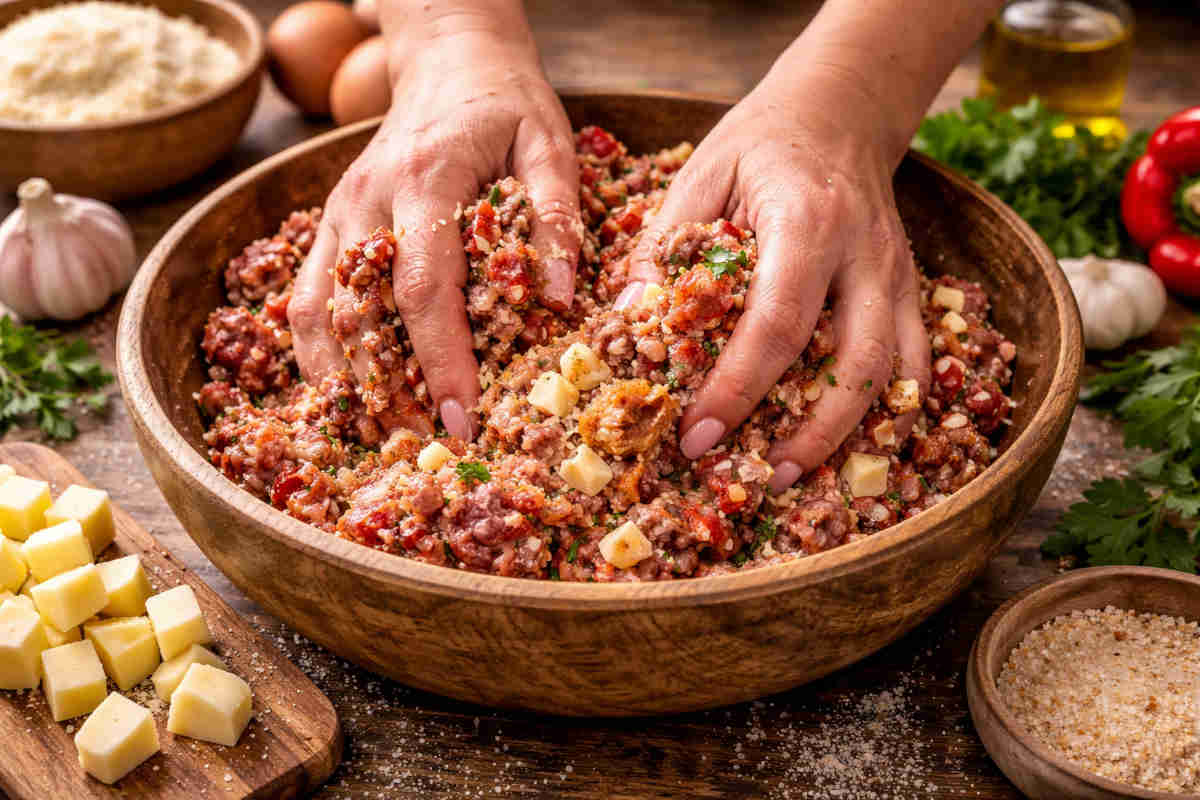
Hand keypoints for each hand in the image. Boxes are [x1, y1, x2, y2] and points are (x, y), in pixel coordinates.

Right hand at [288, 23, 579, 439]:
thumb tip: (560, 301)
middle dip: (384, 389)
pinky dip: (320, 351)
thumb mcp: (550, 146)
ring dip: (340, 380)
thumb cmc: (506, 105)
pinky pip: (308, 297)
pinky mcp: (329, 223)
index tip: (460, 419)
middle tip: (418, 447)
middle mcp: (368, 202)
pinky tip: (347, 393)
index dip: (440, 361)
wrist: (448, 57)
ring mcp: (339, 212)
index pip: (423, 289)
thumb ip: (556, 218)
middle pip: (358, 311)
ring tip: (376, 435)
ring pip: (317, 310)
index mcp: (426, 183)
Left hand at [627, 70, 929, 492]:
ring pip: (897, 373)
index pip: (776, 324)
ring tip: (800, 474)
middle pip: (855, 363)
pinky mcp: (909, 289)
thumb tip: (627, 321)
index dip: (737, 389)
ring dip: (854, 435)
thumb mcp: (699, 175)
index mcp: (807, 223)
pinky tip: (855, 446)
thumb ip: (664, 246)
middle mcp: (865, 255)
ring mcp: (896, 275)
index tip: (696, 436)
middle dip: (810, 434)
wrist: (840, 109)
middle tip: (759, 477)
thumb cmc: (761, 143)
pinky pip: (916, 363)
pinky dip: (892, 412)